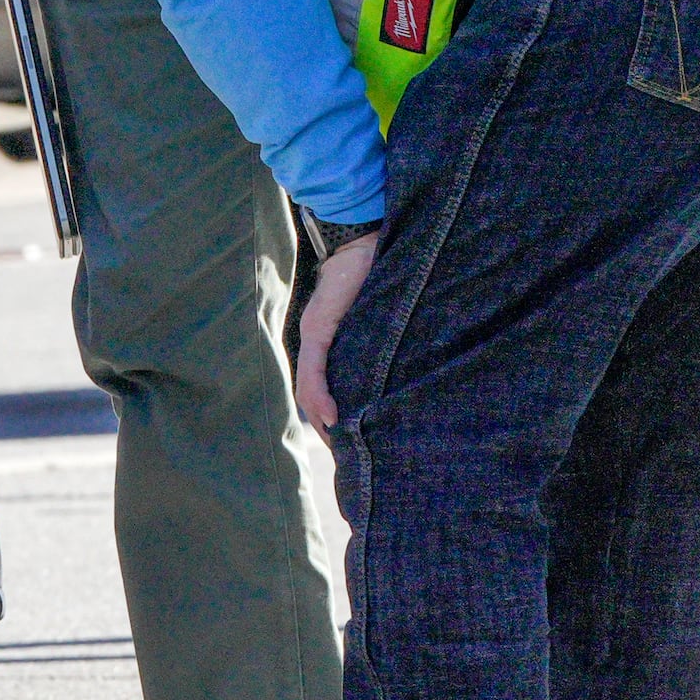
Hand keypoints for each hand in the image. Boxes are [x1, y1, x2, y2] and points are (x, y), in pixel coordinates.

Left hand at [293, 231, 375, 430]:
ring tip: (337, 443)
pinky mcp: (319, 327)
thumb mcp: (377, 321)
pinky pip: (314, 368)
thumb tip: (391, 378)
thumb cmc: (374, 277)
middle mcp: (316, 342)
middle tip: (346, 456)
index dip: (331, 418)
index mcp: (330, 344)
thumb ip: (373, 348)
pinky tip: (329, 415)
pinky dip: (319, 394)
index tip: (350, 445)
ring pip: (308, 387)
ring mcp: (314, 334)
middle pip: (310, 396)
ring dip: (319, 417)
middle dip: (324, 428)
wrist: (360, 243)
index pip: (322, 390)